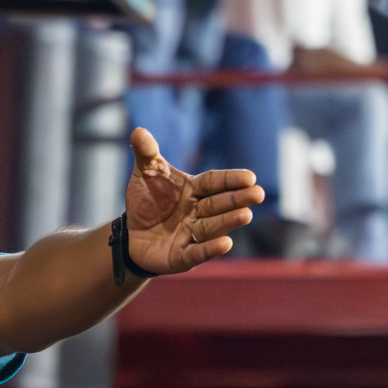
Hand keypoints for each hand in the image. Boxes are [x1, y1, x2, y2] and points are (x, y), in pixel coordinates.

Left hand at [124, 128, 264, 273]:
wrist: (131, 236)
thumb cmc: (146, 201)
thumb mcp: (145, 175)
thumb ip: (146, 154)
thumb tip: (138, 130)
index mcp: (194, 190)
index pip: (214, 182)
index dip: (231, 180)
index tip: (249, 177)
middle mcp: (198, 212)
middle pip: (219, 204)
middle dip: (237, 199)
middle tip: (257, 194)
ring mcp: (192, 234)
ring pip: (213, 226)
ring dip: (229, 221)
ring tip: (245, 215)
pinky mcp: (183, 257)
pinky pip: (197, 253)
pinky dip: (210, 249)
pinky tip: (225, 244)